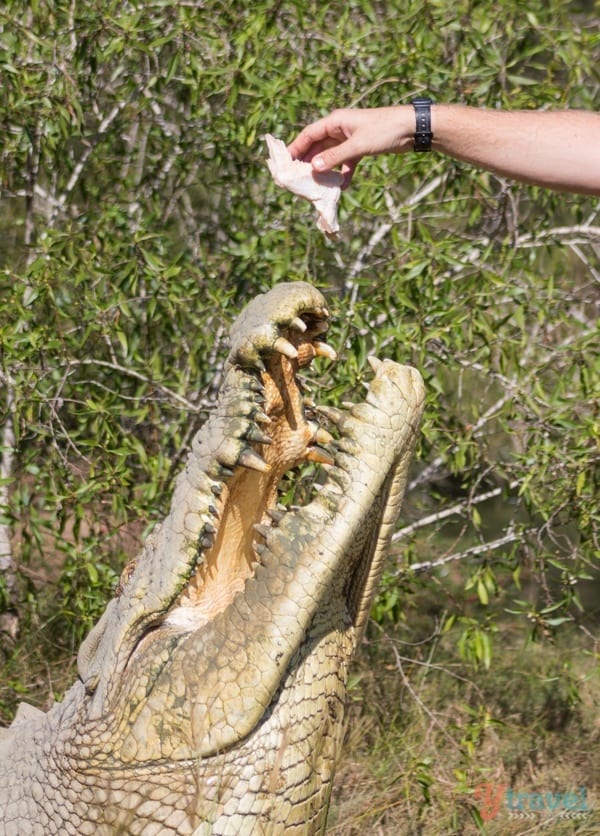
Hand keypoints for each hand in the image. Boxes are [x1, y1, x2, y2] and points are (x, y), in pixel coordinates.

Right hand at [287, 107, 413, 187]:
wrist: (412, 128)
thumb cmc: (384, 130)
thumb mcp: (358, 145)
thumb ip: (335, 157)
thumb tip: (314, 168)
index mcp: (335, 121)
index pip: (309, 134)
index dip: (296, 148)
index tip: (286, 163)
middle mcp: (340, 129)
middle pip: (318, 146)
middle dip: (308, 162)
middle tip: (298, 178)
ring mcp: (350, 139)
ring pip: (331, 156)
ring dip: (325, 170)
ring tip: (315, 185)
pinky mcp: (361, 148)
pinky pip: (346, 162)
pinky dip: (342, 173)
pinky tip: (340, 186)